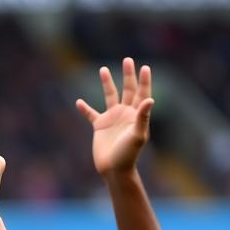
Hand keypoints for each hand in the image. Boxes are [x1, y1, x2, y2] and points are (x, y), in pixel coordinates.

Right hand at [76, 57, 153, 177]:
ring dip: (107, 83)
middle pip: (128, 90)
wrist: (114, 169)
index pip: (142, 93)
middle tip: (127, 60)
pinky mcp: (99, 126)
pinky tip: (79, 102)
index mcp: (137, 114)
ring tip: (103, 69)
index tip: (145, 68)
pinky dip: (85, 109)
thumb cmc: (128, 155)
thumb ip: (143, 117)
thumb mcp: (137, 135)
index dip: (144, 81)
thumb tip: (150, 99)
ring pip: (110, 96)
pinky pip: (91, 115)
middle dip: (128, 75)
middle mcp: (125, 113)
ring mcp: (112, 119)